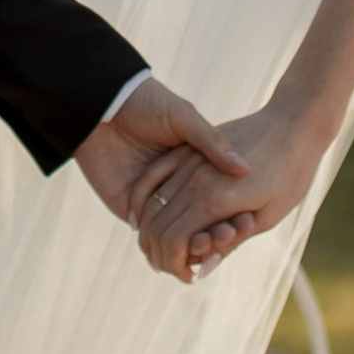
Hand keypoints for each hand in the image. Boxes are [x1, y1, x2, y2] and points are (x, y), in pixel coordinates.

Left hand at [72, 73, 249, 230]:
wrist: (102, 103)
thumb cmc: (146, 103)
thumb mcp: (184, 118)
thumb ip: (210, 142)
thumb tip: (243, 168)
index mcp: (190, 165)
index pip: (217, 197)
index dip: (234, 210)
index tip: (251, 219)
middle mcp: (173, 187)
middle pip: (201, 221)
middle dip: (220, 231)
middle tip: (237, 235)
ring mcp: (152, 200)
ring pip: (179, 235)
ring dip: (198, 244)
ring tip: (218, 244)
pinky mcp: (128, 209)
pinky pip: (151, 237)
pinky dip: (169, 247)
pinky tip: (189, 250)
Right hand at [130, 102, 318, 281]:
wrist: (293, 124)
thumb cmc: (290, 175)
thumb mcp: (266, 218)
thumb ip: (230, 242)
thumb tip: (202, 270)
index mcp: (214, 200)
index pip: (175, 242)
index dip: (175, 265)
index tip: (188, 276)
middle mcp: (194, 179)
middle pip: (157, 226)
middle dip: (159, 253)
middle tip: (174, 267)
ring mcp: (188, 160)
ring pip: (152, 203)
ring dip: (150, 231)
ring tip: (161, 249)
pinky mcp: (188, 148)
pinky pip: (154, 176)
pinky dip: (144, 199)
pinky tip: (142, 216)